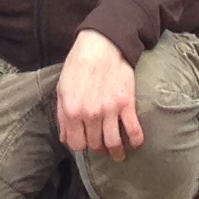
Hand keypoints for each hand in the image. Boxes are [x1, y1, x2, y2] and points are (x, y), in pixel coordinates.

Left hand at [55, 29, 143, 157]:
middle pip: (95, 145)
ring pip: (114, 143)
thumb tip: (64, 138)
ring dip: (117, 152)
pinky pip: (133, 130)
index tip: (86, 144)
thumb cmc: (78, 65)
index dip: (81, 146)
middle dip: (99, 148)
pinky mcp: (126, 104)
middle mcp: (90, 115)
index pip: (76, 144)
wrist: (101, 45)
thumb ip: (62, 116)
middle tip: (103, 146)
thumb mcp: (62, 89)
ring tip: (119, 153)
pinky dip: (136, 141)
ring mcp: (109, 111)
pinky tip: (136, 143)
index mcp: (72, 111)